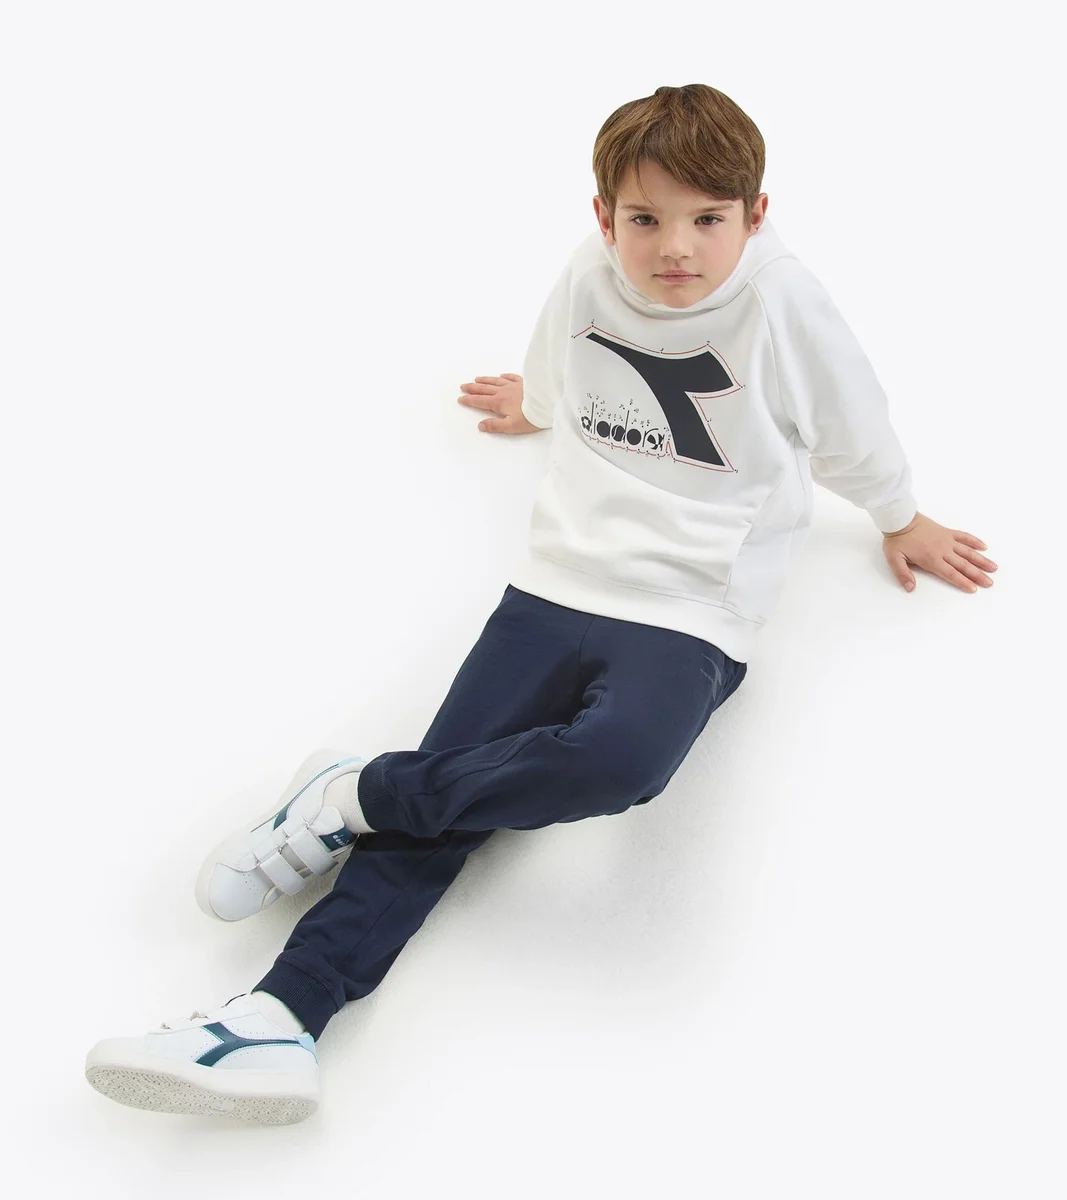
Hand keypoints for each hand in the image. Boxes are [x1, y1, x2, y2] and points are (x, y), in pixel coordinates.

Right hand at [457, 373, 539, 433]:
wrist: (547, 403)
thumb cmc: (530, 418)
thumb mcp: (511, 426)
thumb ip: (495, 426)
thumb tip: (480, 425)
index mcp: (499, 403)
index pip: (480, 401)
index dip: (470, 400)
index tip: (461, 398)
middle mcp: (504, 391)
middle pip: (485, 389)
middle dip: (473, 388)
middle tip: (463, 386)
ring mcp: (514, 385)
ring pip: (496, 381)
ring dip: (485, 380)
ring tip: (477, 379)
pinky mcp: (524, 382)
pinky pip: (511, 377)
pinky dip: (505, 376)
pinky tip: (501, 375)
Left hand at [882, 511, 997, 592]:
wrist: (901, 519)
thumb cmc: (897, 540)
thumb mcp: (894, 559)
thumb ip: (903, 574)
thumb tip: (910, 588)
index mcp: (931, 559)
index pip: (951, 574)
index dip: (963, 582)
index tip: (974, 589)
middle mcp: (943, 550)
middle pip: (964, 565)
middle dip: (978, 575)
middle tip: (990, 583)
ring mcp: (947, 540)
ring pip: (968, 552)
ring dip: (981, 560)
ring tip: (994, 568)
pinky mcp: (947, 532)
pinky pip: (964, 536)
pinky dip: (975, 541)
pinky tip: (984, 547)